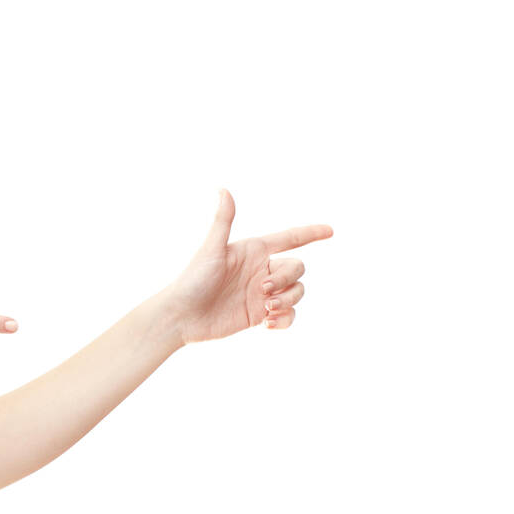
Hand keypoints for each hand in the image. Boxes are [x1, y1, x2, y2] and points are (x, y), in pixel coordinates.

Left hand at [162, 189, 332, 344]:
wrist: (182, 316)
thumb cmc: (193, 279)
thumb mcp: (212, 250)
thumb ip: (223, 221)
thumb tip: (223, 189)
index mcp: (253, 250)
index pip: (290, 239)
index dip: (310, 233)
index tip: (331, 230)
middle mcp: (261, 269)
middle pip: (298, 269)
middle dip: (287, 279)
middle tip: (262, 289)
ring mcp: (262, 293)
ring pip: (297, 292)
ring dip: (288, 300)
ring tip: (266, 309)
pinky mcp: (260, 315)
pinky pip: (289, 315)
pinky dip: (286, 319)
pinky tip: (268, 324)